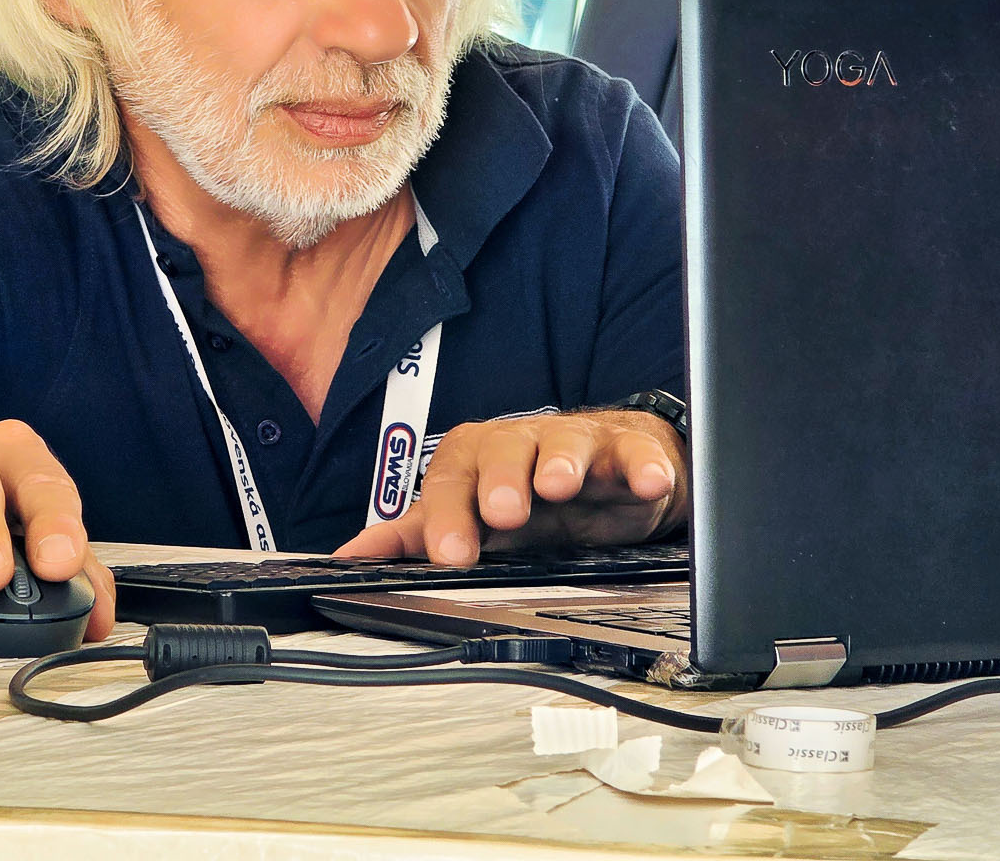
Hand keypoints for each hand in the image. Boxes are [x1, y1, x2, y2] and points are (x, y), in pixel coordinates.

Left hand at [334, 409, 687, 564]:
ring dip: (561, 462)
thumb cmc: (532, 495)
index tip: (449, 553)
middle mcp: (522, 445)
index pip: (452, 481)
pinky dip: (643, 466)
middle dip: (501, 479)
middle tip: (504, 512)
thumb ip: (416, 535)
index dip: (448, 515)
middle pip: (504, 450)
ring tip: (560, 483)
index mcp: (477, 462)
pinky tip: (648, 481)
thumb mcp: (474, 518)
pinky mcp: (627, 450)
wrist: (608, 469)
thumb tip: (351, 556)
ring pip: (566, 442)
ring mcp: (575, 444)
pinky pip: (635, 453)